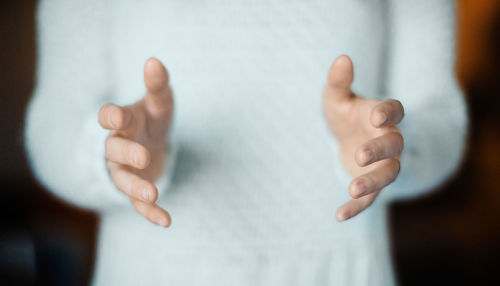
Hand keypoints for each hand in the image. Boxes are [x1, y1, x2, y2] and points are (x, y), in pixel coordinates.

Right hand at [98, 58, 172, 226]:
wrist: (148, 144)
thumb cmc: (152, 120)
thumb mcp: (158, 102)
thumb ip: (157, 85)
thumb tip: (154, 61)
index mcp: (123, 123)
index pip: (110, 118)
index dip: (112, 117)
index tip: (117, 117)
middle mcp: (118, 147)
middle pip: (116, 151)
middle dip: (127, 154)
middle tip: (142, 156)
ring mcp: (126, 171)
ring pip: (124, 180)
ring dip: (136, 188)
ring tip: (153, 195)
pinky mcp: (137, 190)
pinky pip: (139, 205)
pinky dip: (151, 213)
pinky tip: (167, 221)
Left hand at [323, 55, 403, 221]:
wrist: (348, 139)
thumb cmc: (345, 115)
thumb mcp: (337, 98)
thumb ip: (339, 81)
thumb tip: (342, 58)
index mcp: (382, 115)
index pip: (394, 110)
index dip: (388, 113)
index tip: (375, 115)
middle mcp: (389, 140)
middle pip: (394, 145)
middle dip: (380, 150)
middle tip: (360, 154)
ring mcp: (383, 164)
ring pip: (387, 175)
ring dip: (372, 182)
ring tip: (352, 189)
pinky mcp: (372, 185)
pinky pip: (370, 199)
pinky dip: (356, 207)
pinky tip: (338, 215)